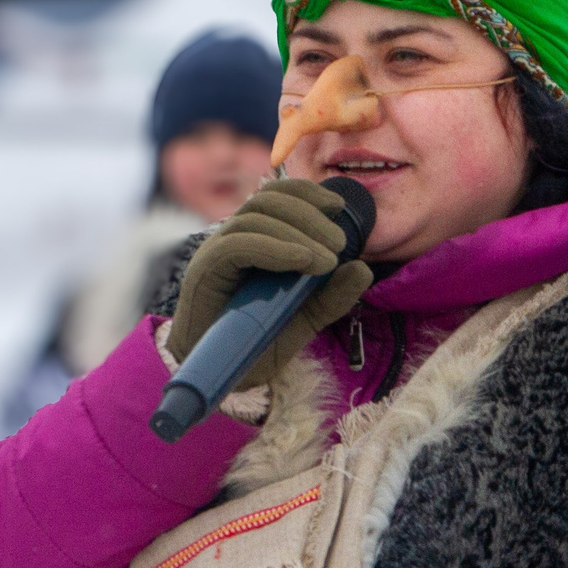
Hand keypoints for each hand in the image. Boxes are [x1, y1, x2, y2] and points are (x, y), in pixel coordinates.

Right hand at [167, 177, 371, 388]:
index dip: (306, 193)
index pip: (275, 197)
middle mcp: (232, 239)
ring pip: (254, 218)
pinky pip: (237, 245)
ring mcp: (215, 253)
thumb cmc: (258, 343)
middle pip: (266, 201)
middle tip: (339, 244)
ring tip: (327, 260)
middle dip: (309, 215)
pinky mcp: (205, 272)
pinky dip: (274, 247)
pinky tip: (302, 260)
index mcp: (254, 240)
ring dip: (297, 232)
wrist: (223, 374)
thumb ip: (331, 295)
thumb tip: (362, 268)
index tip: (339, 206)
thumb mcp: (305, 317)